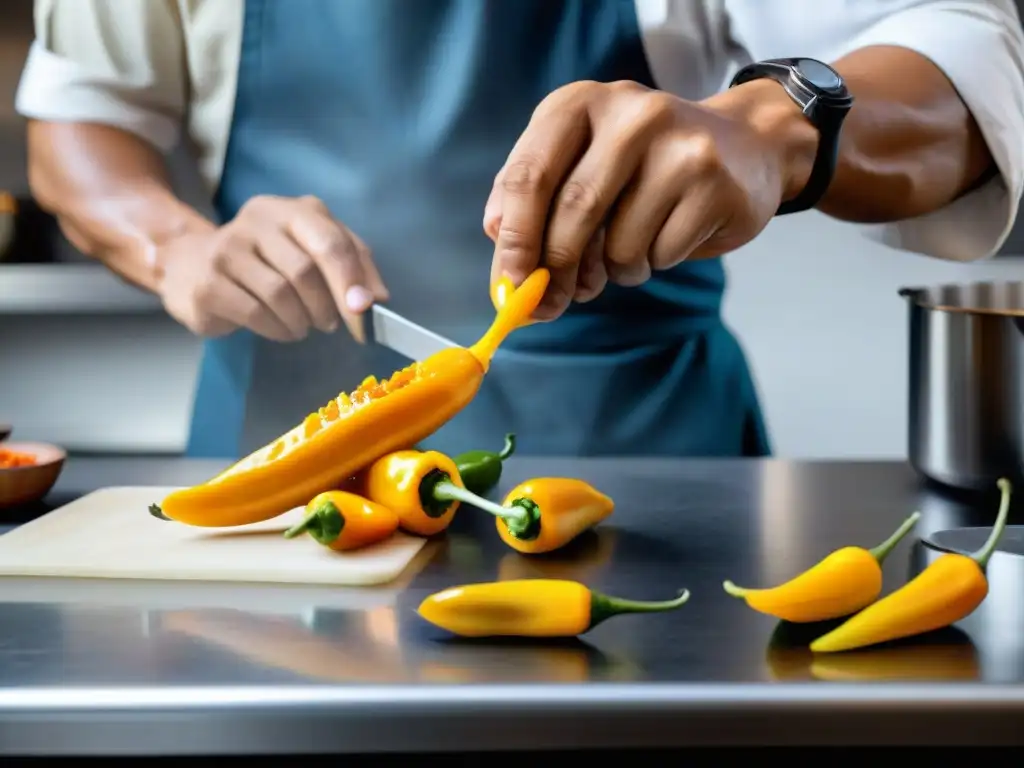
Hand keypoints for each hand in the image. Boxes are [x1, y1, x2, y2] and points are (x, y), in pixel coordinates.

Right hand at [157, 195, 387, 341]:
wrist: (193, 265)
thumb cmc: (267, 261)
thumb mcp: (313, 252)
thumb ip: (353, 267)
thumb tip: (378, 299)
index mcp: (293, 210)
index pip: (331, 242)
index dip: (352, 281)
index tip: (364, 313)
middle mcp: (258, 220)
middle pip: (305, 270)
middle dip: (326, 306)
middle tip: (330, 323)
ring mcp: (227, 248)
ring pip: (280, 295)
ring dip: (301, 321)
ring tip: (302, 326)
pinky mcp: (209, 281)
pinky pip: (255, 313)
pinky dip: (277, 330)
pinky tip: (281, 329)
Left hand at [484, 79, 816, 318]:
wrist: (741, 149)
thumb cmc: (640, 169)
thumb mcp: (577, 166)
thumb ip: (533, 207)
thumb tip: (506, 273)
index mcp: (578, 103)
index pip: (529, 176)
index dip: (514, 240)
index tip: (508, 288)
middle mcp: (629, 113)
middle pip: (574, 211)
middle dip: (556, 270)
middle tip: (550, 302)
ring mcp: (679, 144)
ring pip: (619, 243)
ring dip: (612, 270)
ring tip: (626, 251)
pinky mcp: (714, 183)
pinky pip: (660, 255)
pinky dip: (652, 264)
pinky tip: (666, 238)